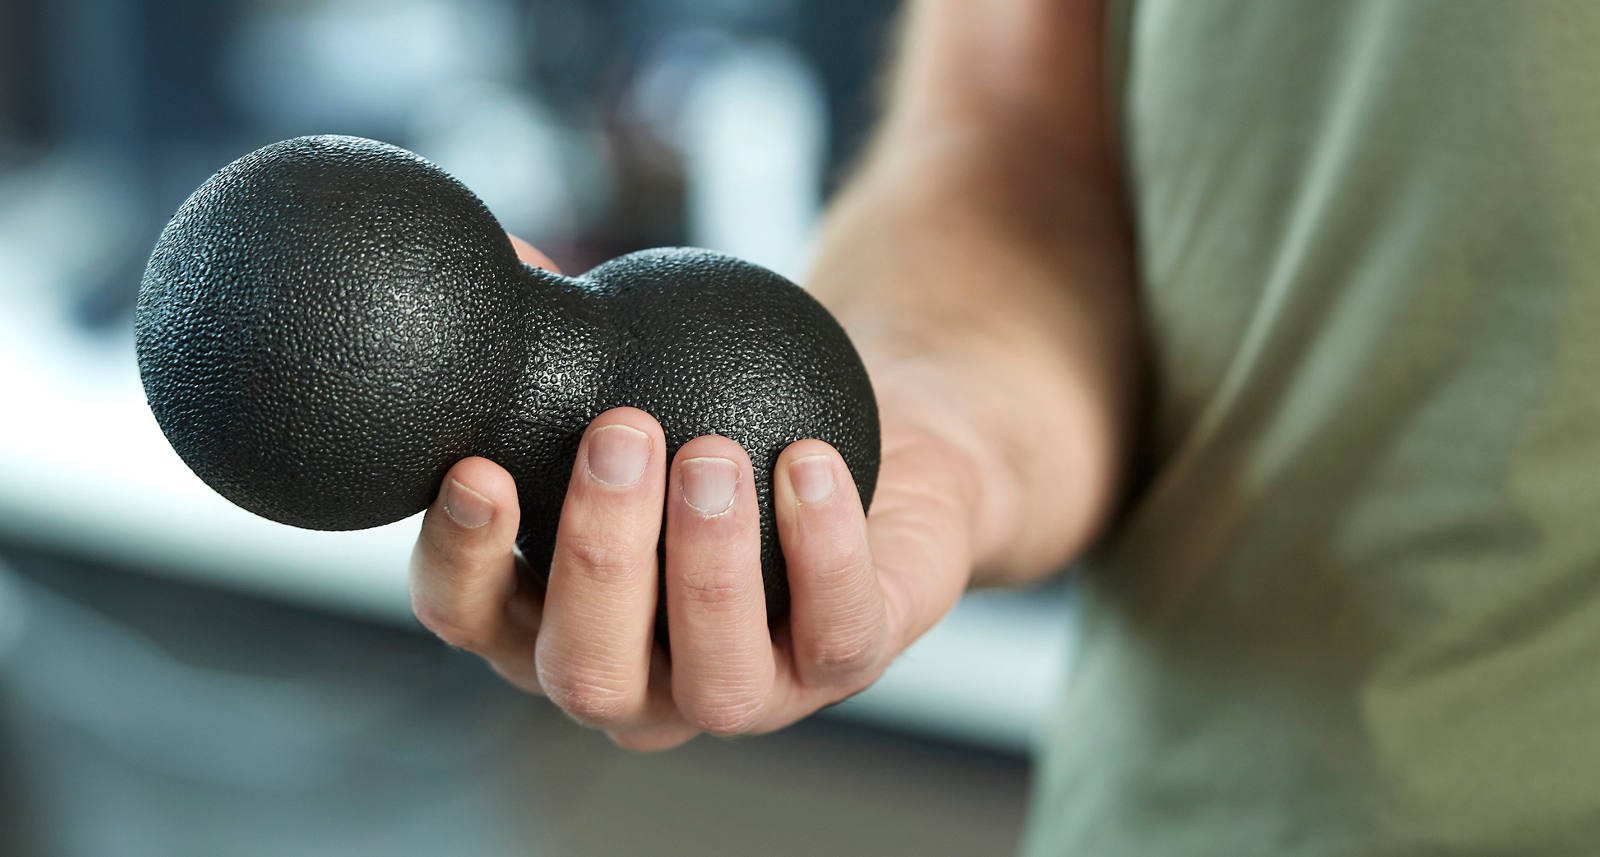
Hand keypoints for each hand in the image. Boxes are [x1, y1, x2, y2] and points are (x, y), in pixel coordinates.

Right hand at [407, 240, 979, 750]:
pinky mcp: (843, 667)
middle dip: (599, 557)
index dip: (462, 561)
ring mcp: (743, 693)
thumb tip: (506, 257)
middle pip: (586, 669)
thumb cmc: (722, 419)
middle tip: (620, 435)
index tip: (479, 468)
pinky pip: (837, 630)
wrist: (867, 450)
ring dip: (705, 564)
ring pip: (714, 679)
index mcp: (551, 623)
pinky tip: (808, 462)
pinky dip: (822, 548)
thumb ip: (568, 350)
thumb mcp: (640, 387)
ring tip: (709, 451)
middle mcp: (637, 684)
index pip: (471, 619)